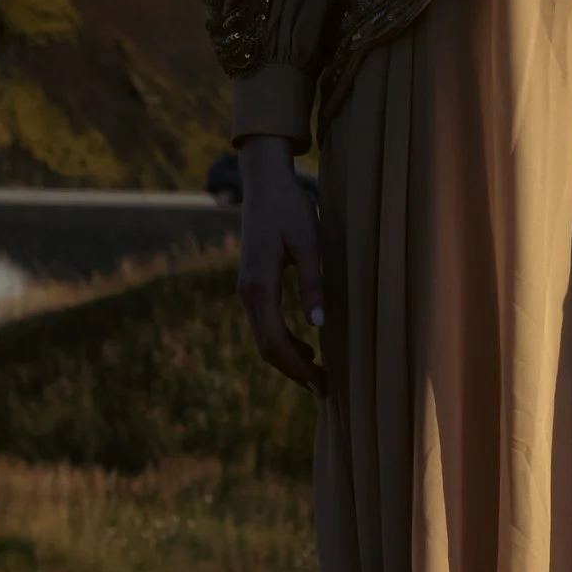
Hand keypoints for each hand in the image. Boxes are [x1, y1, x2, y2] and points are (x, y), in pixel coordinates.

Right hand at [234, 137, 326, 391]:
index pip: (275, 341)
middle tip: (325, 389)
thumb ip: (313, 284)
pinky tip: (306, 346)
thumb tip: (319, 325)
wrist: (264, 183)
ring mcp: (246, 290)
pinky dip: (283, 341)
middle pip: (267, 347)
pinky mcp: (252, 285)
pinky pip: (265, 323)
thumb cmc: (290, 208)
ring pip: (264, 338)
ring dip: (289, 359)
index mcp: (259, 286)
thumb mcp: (308, 243)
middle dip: (294, 371)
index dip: (298, 368)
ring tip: (318, 375)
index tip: (322, 383)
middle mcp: (247, 293)